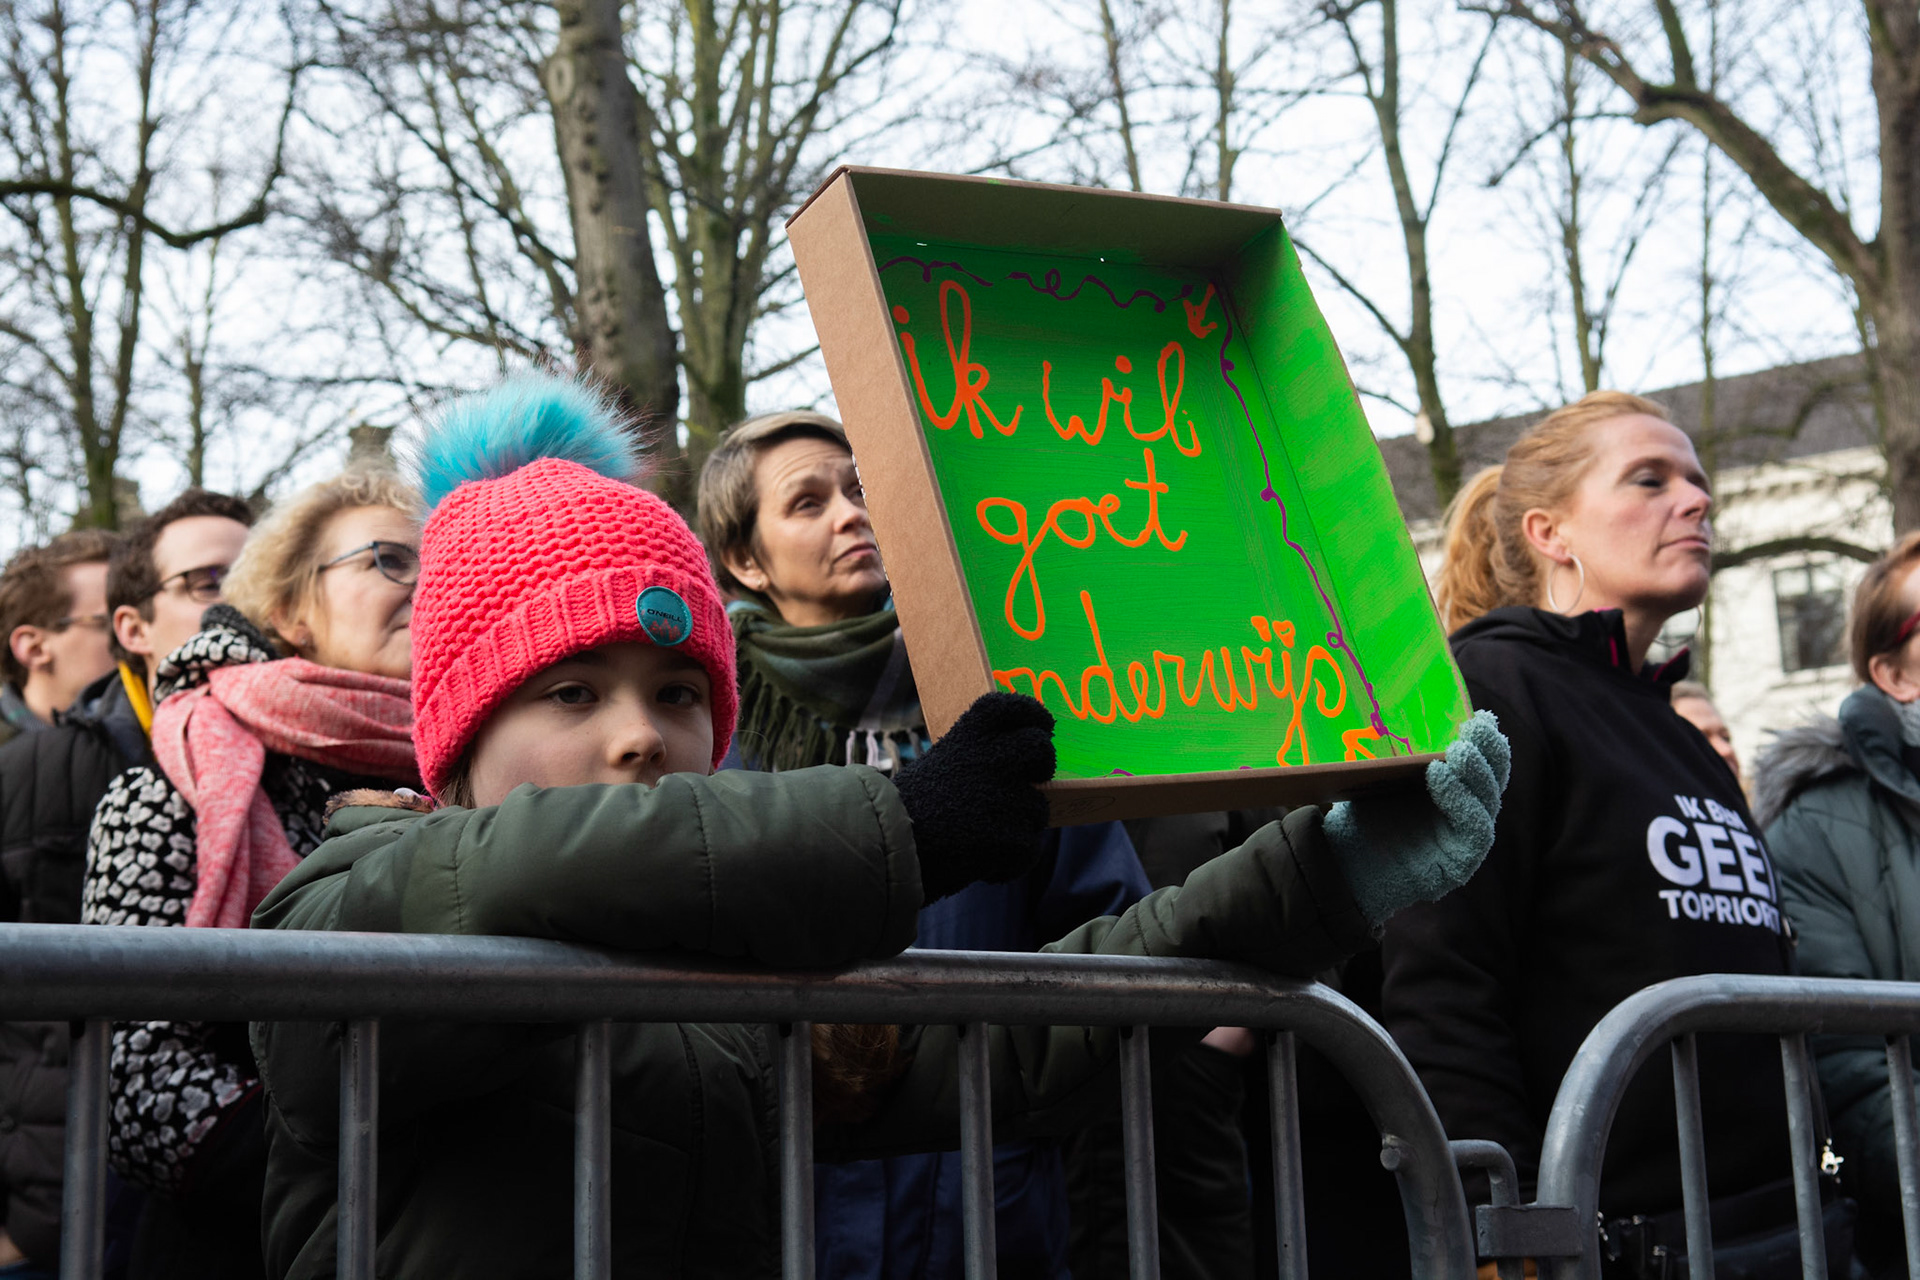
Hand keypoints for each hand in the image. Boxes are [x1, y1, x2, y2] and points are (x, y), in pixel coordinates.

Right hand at [891, 692, 1055, 901]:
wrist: (887, 849)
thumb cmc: (910, 811)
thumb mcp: (940, 765)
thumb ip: (976, 760)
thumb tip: (1016, 768)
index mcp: (968, 736)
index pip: (1011, 707)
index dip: (1032, 712)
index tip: (1042, 725)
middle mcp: (991, 758)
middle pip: (1040, 749)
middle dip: (1043, 765)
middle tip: (1033, 779)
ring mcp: (1003, 798)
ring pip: (1037, 809)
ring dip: (1019, 827)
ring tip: (983, 837)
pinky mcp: (1008, 838)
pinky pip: (1028, 849)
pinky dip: (1010, 862)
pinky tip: (983, 863)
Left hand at [1322, 710, 1509, 925]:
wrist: (1343, 864)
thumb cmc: (1362, 817)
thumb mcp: (1381, 777)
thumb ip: (1400, 751)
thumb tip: (1394, 703)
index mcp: (1456, 792)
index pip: (1485, 764)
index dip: (1489, 740)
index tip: (1480, 715)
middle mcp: (1468, 814)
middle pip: (1494, 779)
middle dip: (1490, 751)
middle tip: (1476, 725)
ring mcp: (1467, 840)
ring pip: (1488, 802)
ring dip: (1476, 772)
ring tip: (1457, 749)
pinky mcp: (1461, 863)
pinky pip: (1475, 829)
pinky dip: (1461, 800)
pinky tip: (1439, 775)